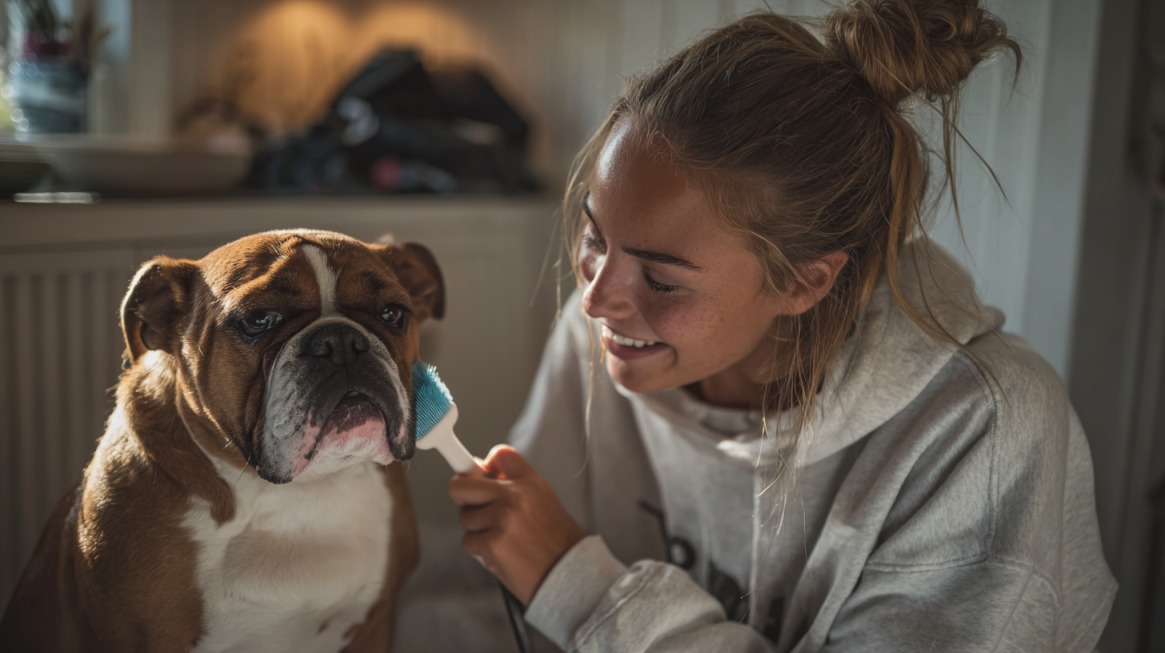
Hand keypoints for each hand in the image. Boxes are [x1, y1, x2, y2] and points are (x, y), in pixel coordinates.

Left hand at [448, 444, 585, 604]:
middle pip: (463, 485)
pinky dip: (479, 551)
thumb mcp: (544, 502)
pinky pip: (469, 542)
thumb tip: (480, 480)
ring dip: (476, 531)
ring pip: (465, 518)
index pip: (500, 455)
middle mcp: (515, 496)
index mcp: (531, 483)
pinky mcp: (493, 543)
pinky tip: (500, 553)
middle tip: (473, 508)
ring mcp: (503, 518)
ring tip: (500, 538)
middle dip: (463, 498)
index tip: (481, 476)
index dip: (485, 467)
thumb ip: (515, 488)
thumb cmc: (558, 544)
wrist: (571, 574)